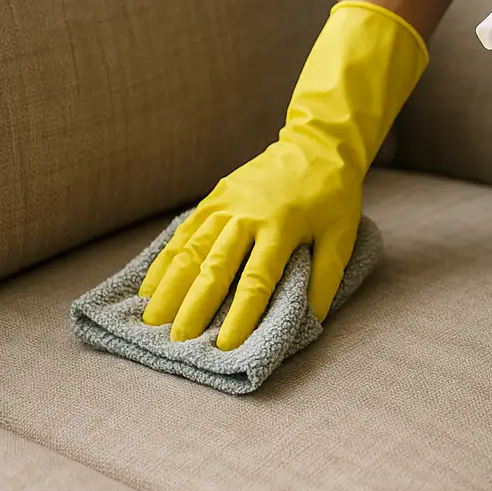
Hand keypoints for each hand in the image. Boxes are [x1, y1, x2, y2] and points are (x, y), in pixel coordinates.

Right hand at [140, 2, 427, 348]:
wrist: (315, 145)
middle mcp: (247, 215)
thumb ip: (326, 277)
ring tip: (152, 322)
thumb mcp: (342, 235)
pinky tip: (149, 287)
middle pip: (215, 267)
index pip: (257, 279)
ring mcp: (225, 204)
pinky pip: (184, 233)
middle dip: (194, 307)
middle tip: (177, 342)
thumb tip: (311, 321)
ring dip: (169, 287)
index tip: (226, 345)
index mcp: (281, 227)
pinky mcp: (213, 198)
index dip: (240, 315)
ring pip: (191, 250)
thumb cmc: (332, 195)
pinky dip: (164, 261)